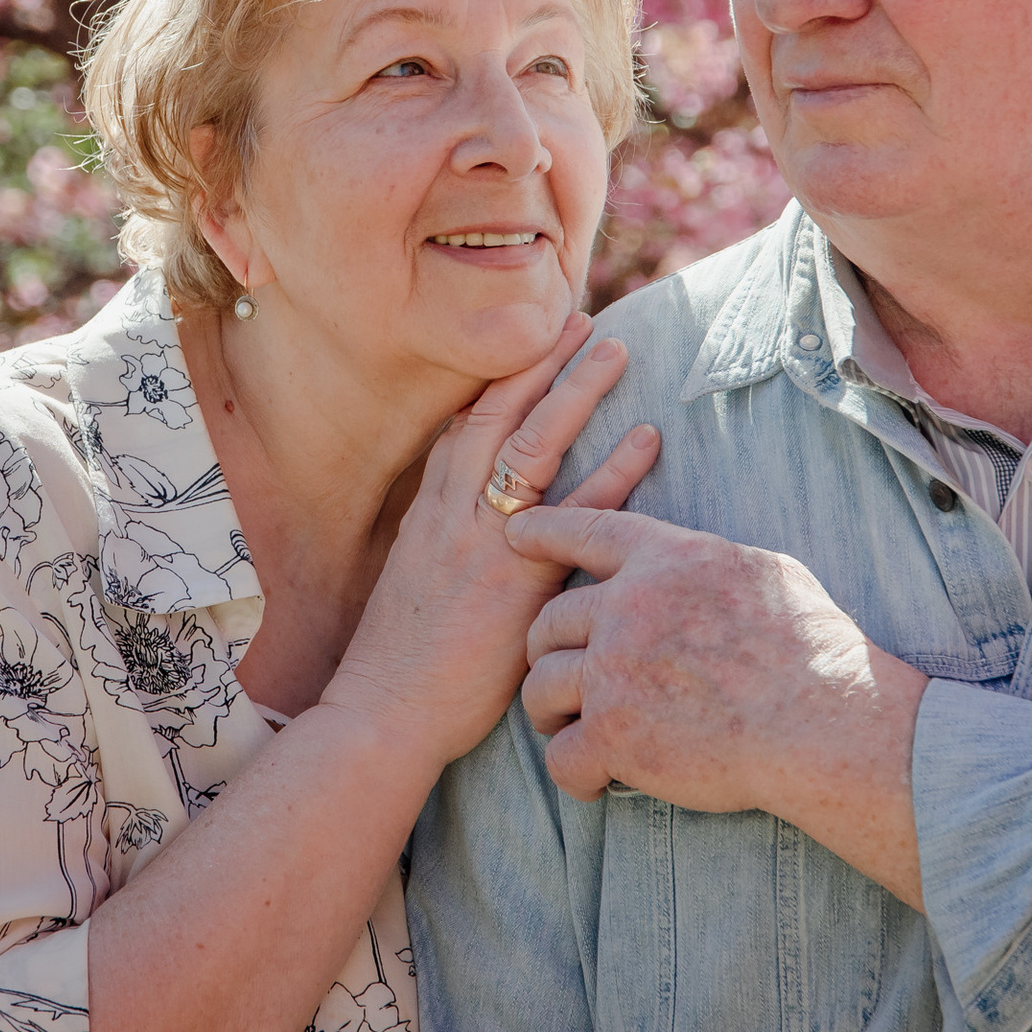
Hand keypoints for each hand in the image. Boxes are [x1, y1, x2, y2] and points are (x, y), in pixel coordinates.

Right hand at [324, 323, 660, 772]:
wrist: (384, 712)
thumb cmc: (399, 666)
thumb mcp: (409, 588)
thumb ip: (439, 549)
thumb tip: (462, 534)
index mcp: (426, 514)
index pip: (462, 427)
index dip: (498, 381)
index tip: (528, 341)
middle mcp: (451, 512)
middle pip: (495, 414)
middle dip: (536, 361)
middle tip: (578, 319)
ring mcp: (483, 539)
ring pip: (532, 442)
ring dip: (576, 390)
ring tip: (614, 349)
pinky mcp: (518, 576)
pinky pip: (576, 511)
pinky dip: (614, 469)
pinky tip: (647, 438)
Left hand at [506, 506, 926, 908]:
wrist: (830, 723)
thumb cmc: (816, 651)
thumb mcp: (766, 573)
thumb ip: (708, 563)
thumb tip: (693, 563)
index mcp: (665, 560)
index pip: (586, 532)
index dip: (544, 531)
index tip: (514, 534)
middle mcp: (628, 608)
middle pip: (548, 623)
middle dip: (548, 653)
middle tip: (565, 679)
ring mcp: (615, 673)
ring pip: (541, 689)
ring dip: (551, 713)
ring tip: (572, 732)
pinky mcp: (615, 736)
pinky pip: (562, 756)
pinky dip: (575, 773)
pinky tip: (597, 780)